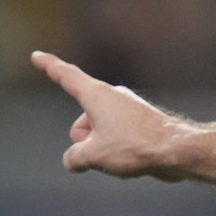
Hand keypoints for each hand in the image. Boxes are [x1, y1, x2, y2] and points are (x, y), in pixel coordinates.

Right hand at [31, 50, 186, 179]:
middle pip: (82, 124)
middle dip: (87, 143)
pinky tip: (139, 160)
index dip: (49, 66)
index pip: (66, 76)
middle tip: (110, 149)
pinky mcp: (142, 124)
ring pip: (100, 137)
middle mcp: (113, 97)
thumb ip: (73, 157)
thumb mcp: (92, 155)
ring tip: (129, 155)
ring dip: (106, 152)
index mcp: (96, 95)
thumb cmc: (135, 146)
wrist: (178, 152)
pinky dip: (122, 154)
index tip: (37, 56)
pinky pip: (119, 144)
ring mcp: (129, 110)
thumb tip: (74, 160)